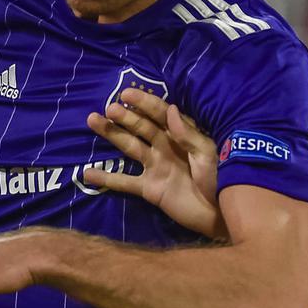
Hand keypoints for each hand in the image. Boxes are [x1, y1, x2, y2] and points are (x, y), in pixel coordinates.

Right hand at [85, 88, 224, 238]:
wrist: (221, 214)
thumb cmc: (221, 179)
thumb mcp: (208, 154)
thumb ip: (187, 135)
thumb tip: (170, 109)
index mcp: (183, 135)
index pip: (161, 114)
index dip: (144, 103)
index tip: (126, 93)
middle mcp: (166, 147)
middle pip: (141, 127)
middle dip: (124, 116)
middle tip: (107, 108)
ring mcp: (156, 167)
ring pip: (129, 146)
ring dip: (112, 134)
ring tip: (92, 120)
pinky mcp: (150, 188)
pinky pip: (124, 182)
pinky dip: (106, 178)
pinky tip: (87, 172)